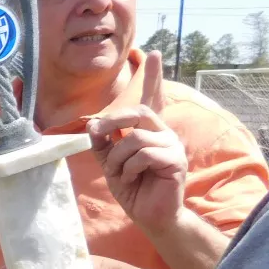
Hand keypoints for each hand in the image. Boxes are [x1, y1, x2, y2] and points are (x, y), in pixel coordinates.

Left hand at [87, 51, 186, 233]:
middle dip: (111, 123)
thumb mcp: (110, 162)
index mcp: (149, 130)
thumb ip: (102, 143)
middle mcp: (163, 133)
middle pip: (137, 112)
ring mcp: (172, 146)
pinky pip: (144, 154)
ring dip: (117, 157)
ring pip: (135, 137)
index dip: (152, 77)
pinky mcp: (175, 161)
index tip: (152, 53)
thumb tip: (92, 125)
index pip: (152, 99)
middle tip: (98, 137)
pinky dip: (129, 168)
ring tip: (119, 172)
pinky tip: (132, 178)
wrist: (149, 215)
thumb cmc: (132, 188)